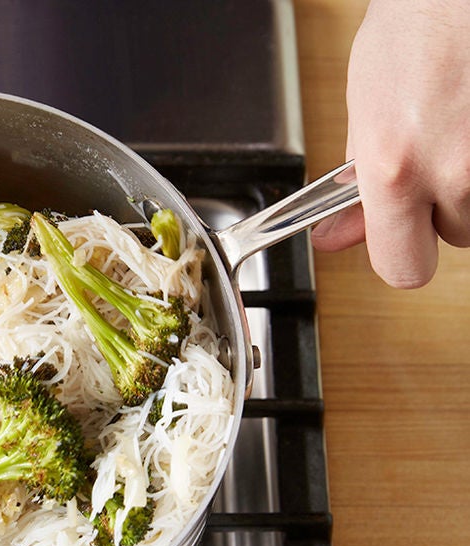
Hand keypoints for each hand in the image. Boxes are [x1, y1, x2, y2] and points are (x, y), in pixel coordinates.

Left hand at [311, 0, 469, 287]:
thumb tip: (336, 238)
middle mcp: (455, 173)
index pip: (402, 268)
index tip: (399, 235)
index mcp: (395, 171)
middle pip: (457, 236)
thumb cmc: (415, 30)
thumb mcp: (364, 113)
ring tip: (462, 132)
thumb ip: (357, 186)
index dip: (401, 252)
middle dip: (445, 208)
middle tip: (436, 160)